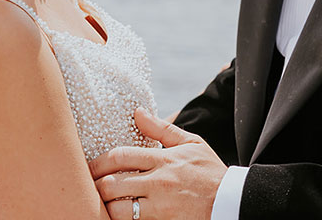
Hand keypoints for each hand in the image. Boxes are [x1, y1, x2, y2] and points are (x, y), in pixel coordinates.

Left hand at [90, 107, 227, 219]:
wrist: (232, 201)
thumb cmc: (210, 171)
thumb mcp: (191, 143)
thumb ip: (162, 129)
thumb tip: (137, 111)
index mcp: (162, 159)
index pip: (119, 156)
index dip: (98, 163)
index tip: (89, 167)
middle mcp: (158, 182)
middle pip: (112, 184)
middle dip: (96, 187)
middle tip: (89, 187)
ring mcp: (160, 206)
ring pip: (118, 210)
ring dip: (106, 208)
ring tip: (100, 205)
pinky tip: (117, 217)